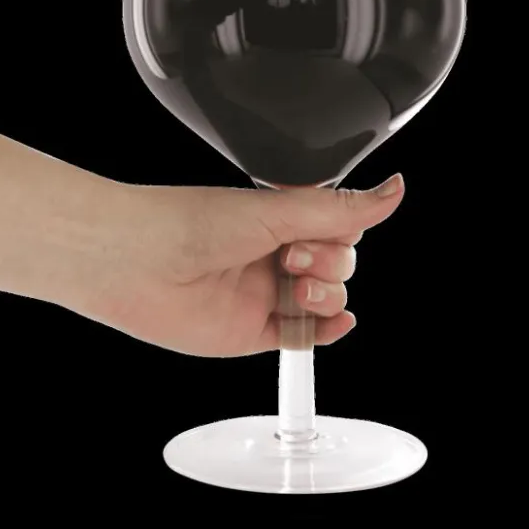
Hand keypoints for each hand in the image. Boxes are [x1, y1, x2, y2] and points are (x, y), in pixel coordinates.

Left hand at [63, 174, 404, 356]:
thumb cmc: (187, 224)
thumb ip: (340, 210)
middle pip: (339, 264)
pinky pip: (302, 338)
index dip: (342, 232)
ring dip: (327, 296)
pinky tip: (334, 323)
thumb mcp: (277, 210)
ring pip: (325, 301)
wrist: (134, 264)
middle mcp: (274, 253)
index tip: (322, 230)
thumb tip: (393, 190)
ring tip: (298, 289)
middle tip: (295, 257)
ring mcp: (265, 293)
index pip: (339, 226)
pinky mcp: (252, 331)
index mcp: (279, 216)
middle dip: (330, 263)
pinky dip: (324, 331)